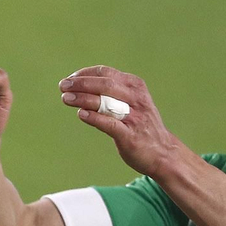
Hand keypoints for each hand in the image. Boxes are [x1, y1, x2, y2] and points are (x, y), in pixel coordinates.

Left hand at [59, 66, 184, 176]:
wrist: (162, 152)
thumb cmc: (141, 125)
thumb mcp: (132, 101)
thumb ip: (112, 92)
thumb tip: (80, 85)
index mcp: (135, 86)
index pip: (106, 73)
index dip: (85, 74)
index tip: (69, 80)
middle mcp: (136, 98)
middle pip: (105, 84)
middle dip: (81, 83)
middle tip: (62, 86)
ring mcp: (134, 117)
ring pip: (105, 102)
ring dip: (83, 98)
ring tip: (65, 98)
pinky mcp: (130, 135)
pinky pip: (109, 124)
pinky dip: (94, 118)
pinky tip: (81, 114)